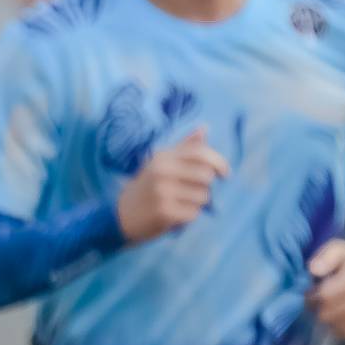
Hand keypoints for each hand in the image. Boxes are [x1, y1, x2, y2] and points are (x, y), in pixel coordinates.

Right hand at [117, 128, 229, 243]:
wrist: (119, 216)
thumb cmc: (146, 188)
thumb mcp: (160, 163)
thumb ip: (184, 147)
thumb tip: (205, 128)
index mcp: (163, 157)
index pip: (200, 153)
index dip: (219, 162)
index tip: (225, 174)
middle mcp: (162, 171)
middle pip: (206, 175)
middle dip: (205, 186)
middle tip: (191, 193)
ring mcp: (162, 192)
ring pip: (203, 196)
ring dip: (197, 203)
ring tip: (180, 204)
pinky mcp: (164, 212)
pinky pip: (194, 213)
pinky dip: (189, 216)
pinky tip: (175, 215)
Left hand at [306, 235, 344, 338]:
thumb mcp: (340, 248)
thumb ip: (325, 257)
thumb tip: (312, 270)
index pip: (324, 297)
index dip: (311, 297)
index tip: (310, 292)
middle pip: (327, 315)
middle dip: (317, 308)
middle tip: (318, 300)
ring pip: (335, 327)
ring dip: (328, 318)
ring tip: (331, 305)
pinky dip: (339, 326)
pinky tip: (341, 313)